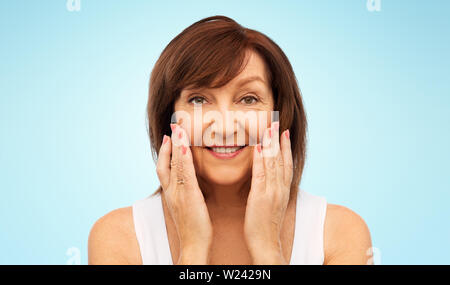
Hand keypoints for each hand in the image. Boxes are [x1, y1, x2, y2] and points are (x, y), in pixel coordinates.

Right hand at [156, 123, 212, 263]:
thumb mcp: (187, 207)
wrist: (193, 245)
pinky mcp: (188, 196)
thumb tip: (190, 184)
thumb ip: (186, 193)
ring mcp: (178, 192)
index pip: (164, 168)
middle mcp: (171, 190)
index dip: (166, 151)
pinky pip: (184, 173)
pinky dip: (182, 158)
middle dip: (169, 142)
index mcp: (171, 193)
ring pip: (174, 164)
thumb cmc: (193, 227)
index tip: (169, 137)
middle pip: (166, 162)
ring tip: (178, 127)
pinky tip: (185, 145)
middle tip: (173, 125)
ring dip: (176, 144)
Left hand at [243, 121, 292, 264]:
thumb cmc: (265, 225)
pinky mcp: (260, 196)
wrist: (266, 243)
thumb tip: (269, 179)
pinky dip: (260, 159)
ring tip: (270, 127)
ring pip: (273, 163)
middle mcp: (280, 188)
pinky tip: (258, 147)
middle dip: (279, 139)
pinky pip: (261, 174)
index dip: (286, 147)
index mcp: (283, 190)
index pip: (286, 164)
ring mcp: (271, 191)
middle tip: (278, 122)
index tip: (284, 132)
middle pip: (281, 159)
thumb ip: (272, 190)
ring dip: (271, 144)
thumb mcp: (272, 204)